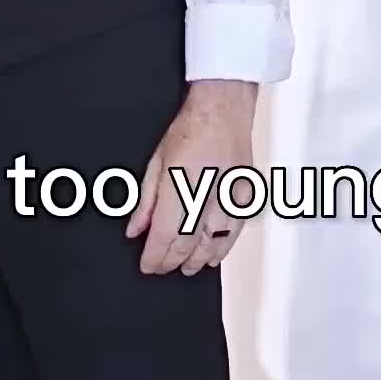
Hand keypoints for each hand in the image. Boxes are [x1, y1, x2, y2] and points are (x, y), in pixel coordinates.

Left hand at [125, 80, 256, 275]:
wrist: (223, 110)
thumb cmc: (191, 128)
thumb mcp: (157, 161)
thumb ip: (146, 200)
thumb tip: (135, 229)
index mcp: (180, 184)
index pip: (165, 234)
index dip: (154, 256)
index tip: (147, 265)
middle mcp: (207, 194)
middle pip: (188, 243)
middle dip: (172, 261)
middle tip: (161, 268)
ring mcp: (229, 196)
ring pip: (212, 243)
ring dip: (196, 260)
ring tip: (184, 269)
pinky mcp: (245, 196)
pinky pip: (234, 233)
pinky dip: (221, 249)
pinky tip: (211, 257)